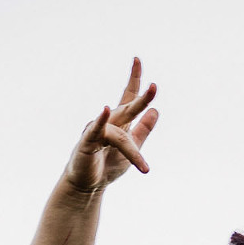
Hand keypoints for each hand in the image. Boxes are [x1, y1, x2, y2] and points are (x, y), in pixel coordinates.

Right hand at [61, 57, 159, 193]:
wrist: (87, 185)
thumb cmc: (107, 165)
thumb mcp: (133, 147)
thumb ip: (144, 129)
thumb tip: (156, 110)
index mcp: (120, 123)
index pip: (128, 98)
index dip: (134, 79)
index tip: (137, 59)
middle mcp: (108, 123)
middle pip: (127, 108)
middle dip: (141, 99)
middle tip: (155, 87)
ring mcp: (97, 131)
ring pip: (120, 134)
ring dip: (133, 153)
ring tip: (144, 168)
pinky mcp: (87, 143)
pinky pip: (95, 130)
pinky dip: (100, 120)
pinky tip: (105, 110)